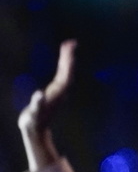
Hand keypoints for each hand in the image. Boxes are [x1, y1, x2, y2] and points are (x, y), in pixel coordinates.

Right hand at [17, 39, 76, 170]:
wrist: (35, 129)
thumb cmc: (33, 121)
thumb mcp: (34, 112)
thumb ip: (37, 104)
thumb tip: (39, 95)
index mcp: (57, 92)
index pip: (65, 74)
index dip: (67, 62)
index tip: (69, 50)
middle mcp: (61, 90)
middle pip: (67, 70)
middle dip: (68, 56)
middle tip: (71, 42)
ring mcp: (59, 91)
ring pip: (66, 72)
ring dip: (67, 59)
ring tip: (68, 47)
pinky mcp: (55, 92)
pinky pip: (61, 75)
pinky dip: (62, 66)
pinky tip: (63, 61)